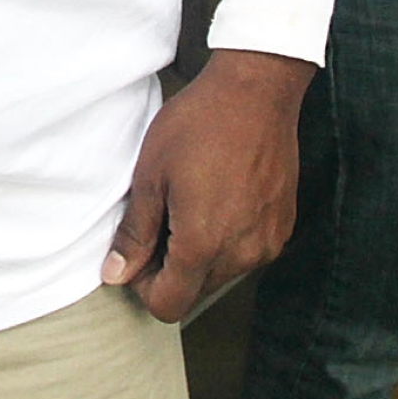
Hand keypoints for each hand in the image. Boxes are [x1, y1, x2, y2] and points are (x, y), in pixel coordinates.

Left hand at [103, 48, 313, 322]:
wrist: (256, 92)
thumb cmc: (199, 125)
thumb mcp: (150, 175)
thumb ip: (134, 233)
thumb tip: (116, 275)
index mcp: (203, 245)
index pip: (168, 306)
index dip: (144, 286)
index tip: (139, 252)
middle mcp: (242, 254)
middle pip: (194, 292)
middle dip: (171, 269)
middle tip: (160, 217)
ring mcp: (266, 242)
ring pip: (221, 274)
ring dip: (199, 254)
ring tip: (190, 202)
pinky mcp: (282, 227)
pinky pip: (246, 252)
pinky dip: (227, 239)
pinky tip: (218, 197)